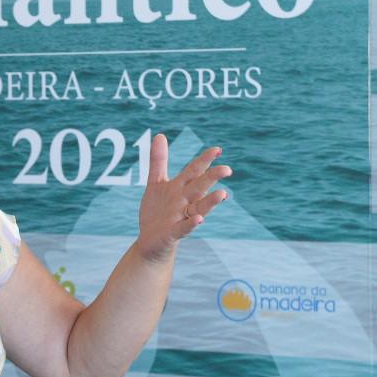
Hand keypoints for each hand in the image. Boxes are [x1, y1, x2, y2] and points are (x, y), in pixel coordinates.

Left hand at [135, 134, 231, 262]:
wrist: (150, 241)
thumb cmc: (157, 211)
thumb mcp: (156, 183)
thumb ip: (159, 161)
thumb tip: (160, 135)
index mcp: (181, 187)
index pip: (195, 171)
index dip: (204, 161)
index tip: (217, 149)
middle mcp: (185, 201)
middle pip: (200, 187)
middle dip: (212, 178)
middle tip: (227, 169)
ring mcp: (181, 217)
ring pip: (199, 207)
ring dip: (210, 202)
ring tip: (223, 194)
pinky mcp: (174, 232)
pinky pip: (184, 228)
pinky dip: (191, 223)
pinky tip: (198, 219)